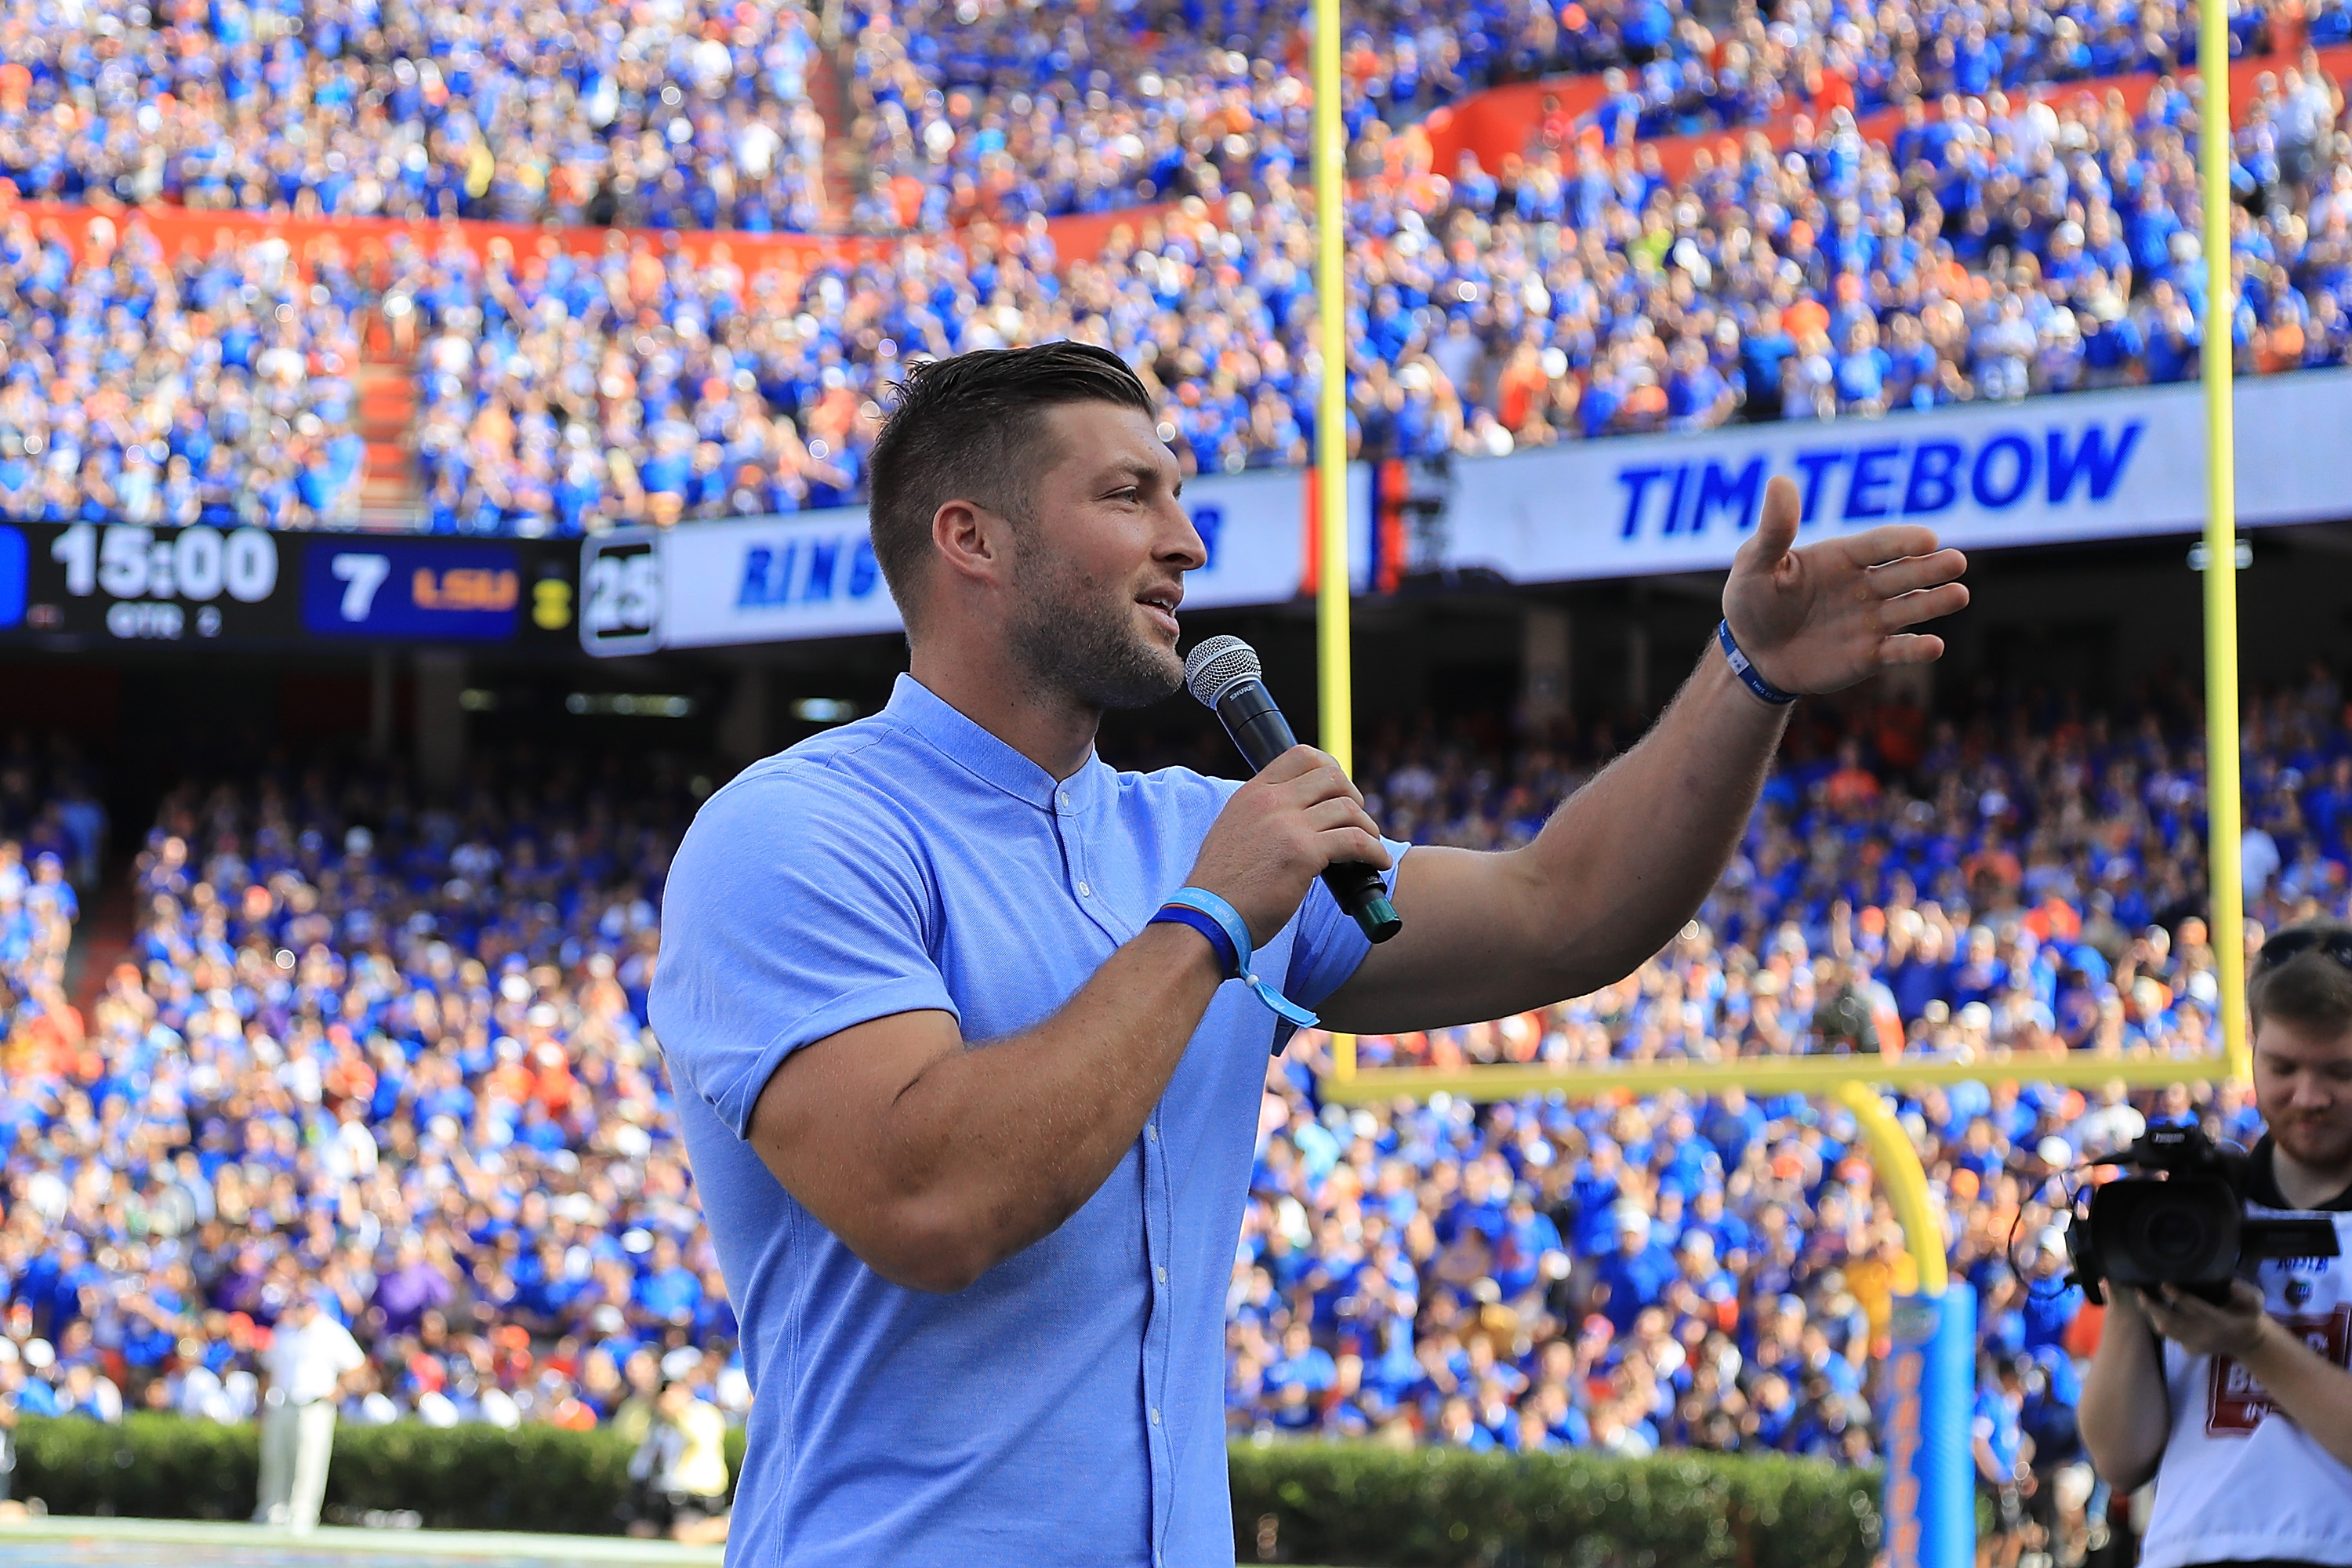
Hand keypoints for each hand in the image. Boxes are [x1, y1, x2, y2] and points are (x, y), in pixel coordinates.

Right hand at [1187, 745, 1390, 948]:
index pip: (1301, 755)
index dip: (1329, 768)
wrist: (1210, 917)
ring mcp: (1288, 825)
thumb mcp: (1233, 832)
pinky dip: (1374, 850)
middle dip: (1353, 796)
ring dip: (1367, 826)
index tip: (1338, 790)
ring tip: (1370, 844)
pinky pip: (1356, 841)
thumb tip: (1294, 817)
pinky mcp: (1304, 853)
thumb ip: (1260, 816)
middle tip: (1356, 820)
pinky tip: (1378, 862)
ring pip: (1348, 807)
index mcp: (1252, 792)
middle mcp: (1270, 801)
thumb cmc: (1222, 887)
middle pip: (1331, 776)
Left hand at [1721, 474, 1969, 694]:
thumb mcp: (1755, 563)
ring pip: (1910, 608)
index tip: (1927, 538)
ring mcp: (1871, 620)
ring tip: (1959, 594)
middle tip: (1956, 562)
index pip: (1878, 544)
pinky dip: (1916, 650)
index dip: (1902, 541)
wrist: (1751, 654)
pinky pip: (1898, 651)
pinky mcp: (1870, 655)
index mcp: (1842, 557)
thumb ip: (1775, 529)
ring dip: (1935, 602)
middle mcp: (1865, 585)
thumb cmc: (1752, 601)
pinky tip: (1934, 645)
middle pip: (1904, 573)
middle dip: (1930, 568)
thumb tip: (1779, 480)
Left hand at [2136, 1279, 2271, 1359]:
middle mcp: (2203, 1334)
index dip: (2178, 1297)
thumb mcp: (2256, 1302)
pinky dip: (2156, 1319)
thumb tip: (2231, 1285)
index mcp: (2219, 1321)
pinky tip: (2148, 1305)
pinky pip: (2167, 1335)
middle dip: (2152, 1307)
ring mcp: (2193, 1344)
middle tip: (2139, 1289)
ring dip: (2150, 1313)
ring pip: (2165, 1329)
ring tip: (2140, 1295)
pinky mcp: (2187, 1348)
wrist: (2247, 1342)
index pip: (2195, 1309)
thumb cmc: (2249, 1316)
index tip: (2163, 1284)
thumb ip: (2248, 1294)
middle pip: (2171, 1322)